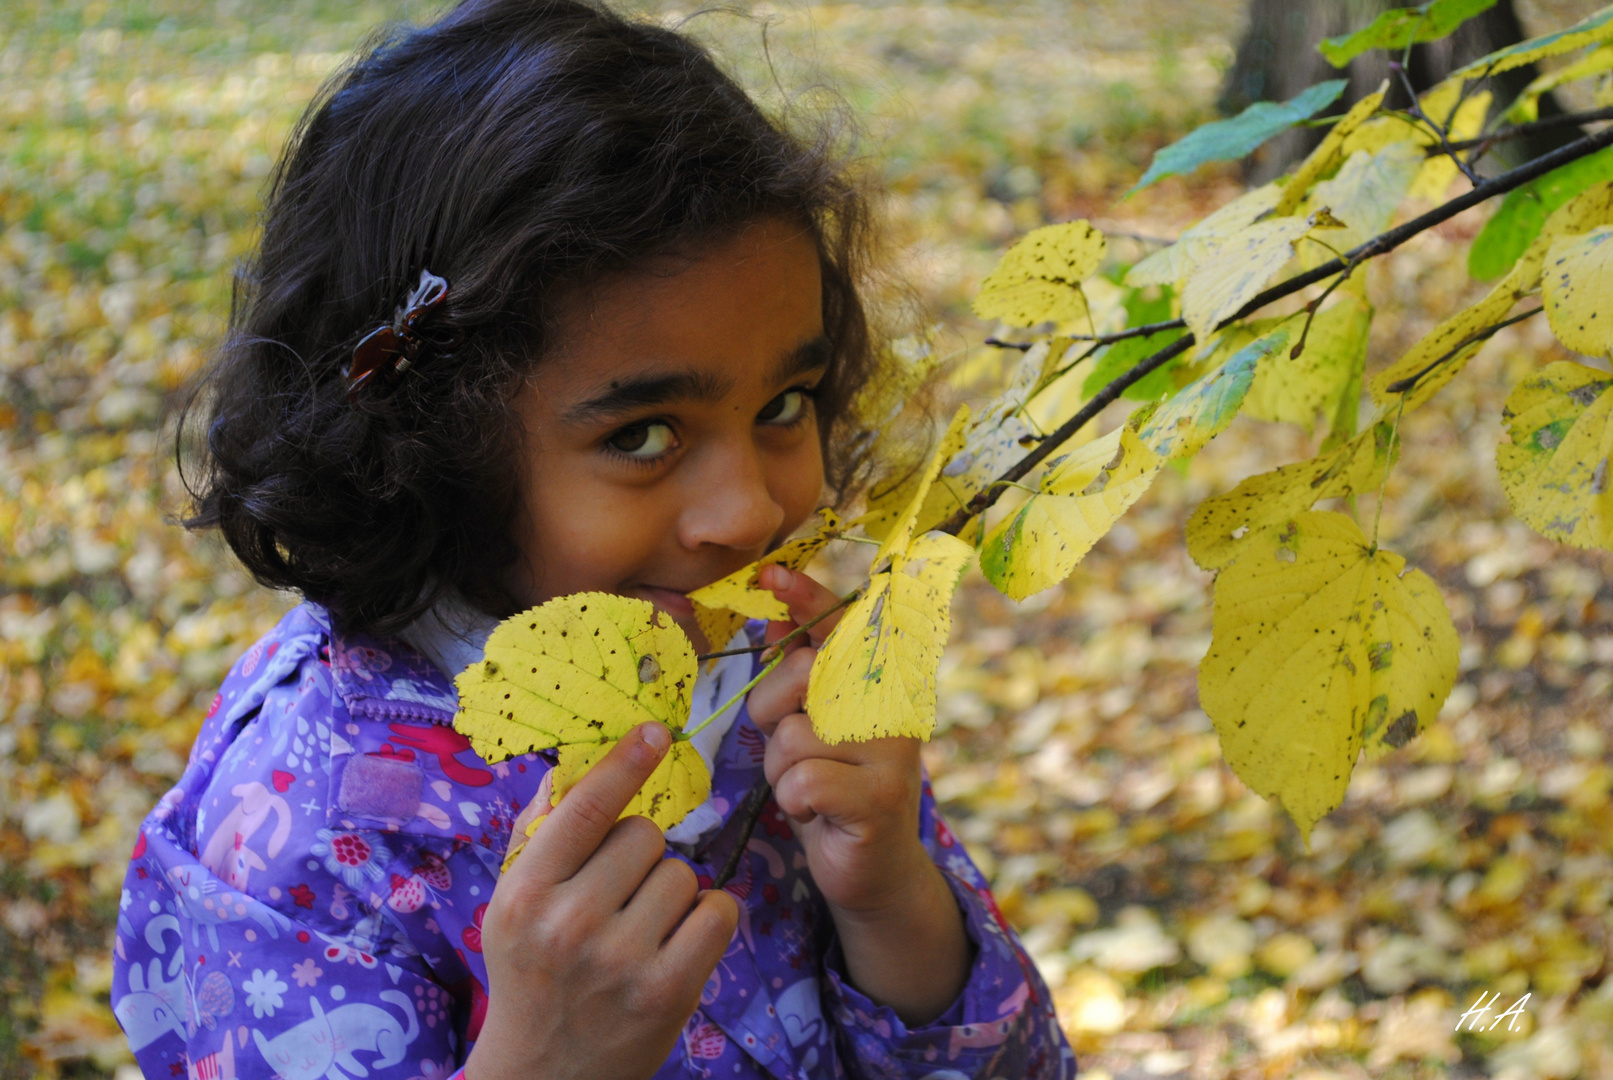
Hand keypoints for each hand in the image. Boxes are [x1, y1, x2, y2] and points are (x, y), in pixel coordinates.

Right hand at [464, 725, 738, 1079]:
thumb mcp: (512, 906)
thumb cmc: (531, 975)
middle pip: (645, 835)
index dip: (624, 765)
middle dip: (640, 855)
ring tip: (641, 928)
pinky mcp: (669, 989)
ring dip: (672, 892)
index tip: (654, 733)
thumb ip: (539, 835)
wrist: (543, 1076)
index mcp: (524, 894)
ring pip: (683, 873)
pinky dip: (707, 919)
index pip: (584, 810)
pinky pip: (717, 910)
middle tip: (618, 895)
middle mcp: (569, 923)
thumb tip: (569, 767)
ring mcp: (621, 959)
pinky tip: (677, 942)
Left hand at [747, 565, 930, 913]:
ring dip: (782, 771)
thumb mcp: (808, 723)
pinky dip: (794, 801)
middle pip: (800, 676)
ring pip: (792, 736)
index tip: (768, 574)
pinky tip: (818, 812)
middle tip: (793, 748)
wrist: (873, 870)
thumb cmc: (833, 786)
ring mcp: (892, 751)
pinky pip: (801, 780)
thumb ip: (797, 672)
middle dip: (772, 712)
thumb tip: (778, 613)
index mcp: (878, 681)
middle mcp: (894, 705)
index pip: (841, 624)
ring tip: (813, 788)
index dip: (806, 596)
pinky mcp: (879, 797)